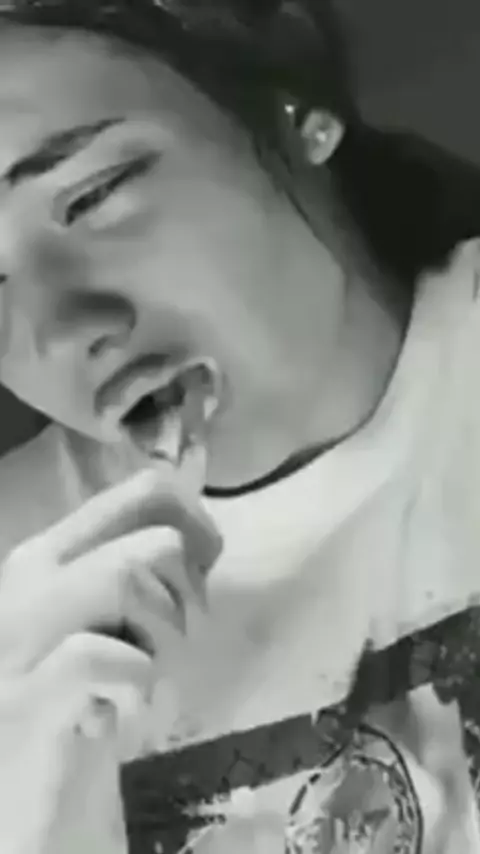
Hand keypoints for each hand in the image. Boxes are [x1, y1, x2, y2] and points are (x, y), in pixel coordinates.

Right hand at [0, 465, 221, 852]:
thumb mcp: (113, 625)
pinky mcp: (21, 701)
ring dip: (163, 639)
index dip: (199, 521)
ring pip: (124, 579)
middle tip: (171, 647)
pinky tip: (114, 716)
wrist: (22, 798)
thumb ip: (146, 575)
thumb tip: (204, 535)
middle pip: (153, 542)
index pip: (144, 492)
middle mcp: (28, 580)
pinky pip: (97, 655)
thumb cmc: (74, 704)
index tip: (205, 570)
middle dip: (188, 598)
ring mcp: (17, 639)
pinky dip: (131, 684)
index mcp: (53, 554)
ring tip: (145, 681)